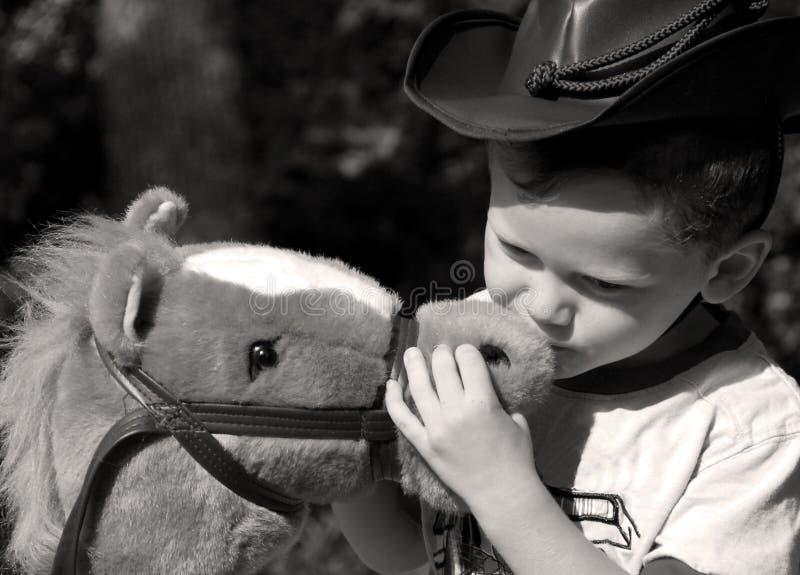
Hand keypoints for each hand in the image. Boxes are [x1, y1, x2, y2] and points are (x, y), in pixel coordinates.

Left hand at [385, 344, 538, 510]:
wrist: (502, 494)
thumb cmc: (516, 457)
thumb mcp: (517, 420)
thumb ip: (499, 401)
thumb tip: (486, 388)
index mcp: (483, 401)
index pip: (468, 359)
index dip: (467, 351)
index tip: (465, 353)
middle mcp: (456, 410)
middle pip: (442, 367)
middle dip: (442, 353)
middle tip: (441, 351)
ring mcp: (436, 427)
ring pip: (419, 386)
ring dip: (414, 365)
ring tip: (411, 353)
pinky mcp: (423, 444)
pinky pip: (402, 418)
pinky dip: (393, 399)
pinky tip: (391, 384)